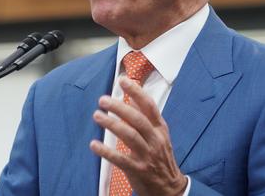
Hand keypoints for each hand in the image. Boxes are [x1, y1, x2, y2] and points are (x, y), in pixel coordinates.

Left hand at [90, 77, 187, 195]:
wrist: (170, 189)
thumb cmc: (161, 158)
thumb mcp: (159, 136)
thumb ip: (147, 119)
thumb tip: (133, 100)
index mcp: (160, 129)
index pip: (149, 106)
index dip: (136, 92)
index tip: (122, 80)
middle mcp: (155, 140)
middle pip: (137, 119)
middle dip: (120, 107)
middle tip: (103, 100)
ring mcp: (147, 155)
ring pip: (129, 136)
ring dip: (112, 124)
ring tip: (97, 116)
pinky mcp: (138, 170)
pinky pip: (120, 159)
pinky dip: (106, 151)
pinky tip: (94, 144)